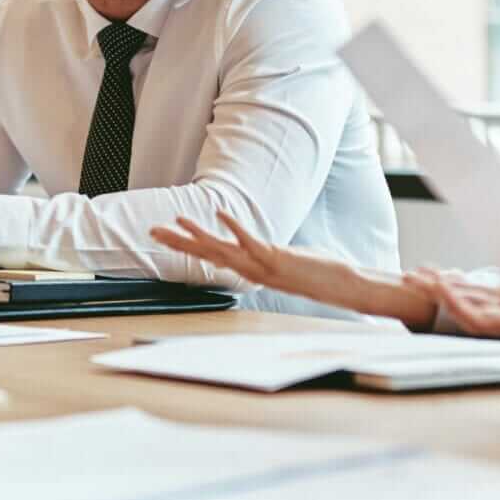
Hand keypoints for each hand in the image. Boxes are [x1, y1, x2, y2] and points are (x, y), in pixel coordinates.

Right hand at [151, 213, 437, 325]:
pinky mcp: (278, 257)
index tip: (169, 235)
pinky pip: (251, 241)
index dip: (190, 245)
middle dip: (180, 242)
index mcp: (254, 270)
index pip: (214, 257)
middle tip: (153, 230)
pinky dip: (235, 227)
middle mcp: (254, 270)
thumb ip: (272, 258)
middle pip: (208, 254)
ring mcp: (264, 265)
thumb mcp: (290, 264)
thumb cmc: (321, 274)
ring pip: (222, 250)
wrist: (345, 286)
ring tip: (176, 222)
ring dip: (198, 235)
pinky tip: (221, 213)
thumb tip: (263, 251)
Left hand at [403, 267, 499, 337]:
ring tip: (410, 273)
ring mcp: (499, 307)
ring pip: (461, 295)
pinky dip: (455, 278)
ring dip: (436, 284)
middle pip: (460, 307)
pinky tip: (436, 269)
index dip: (457, 304)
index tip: (441, 286)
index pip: (476, 320)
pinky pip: (472, 288)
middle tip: (408, 278)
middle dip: (433, 293)